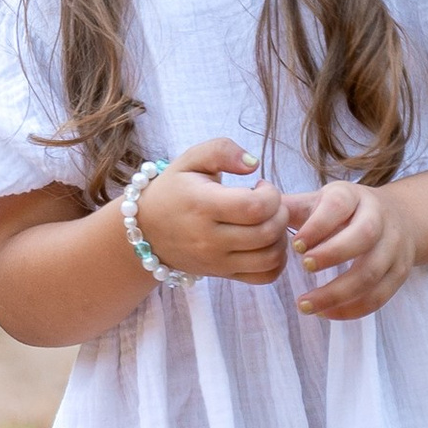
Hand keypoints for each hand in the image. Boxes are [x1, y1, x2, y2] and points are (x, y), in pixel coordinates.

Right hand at [136, 137, 291, 285]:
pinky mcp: (223, 275)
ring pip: (270, 257)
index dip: (270, 193)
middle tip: (267, 202)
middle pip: (267, 232)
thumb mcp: (190, 160)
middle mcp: (210, 239)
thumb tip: (253, 164)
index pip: (255, 207)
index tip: (260, 185)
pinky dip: (276, 261)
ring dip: (281, 237)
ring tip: (268, 221)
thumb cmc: (173, 190)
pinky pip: (264, 277)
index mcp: (202, 206)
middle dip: (280, 212)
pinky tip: (267, 242)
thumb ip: (222, 150)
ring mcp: (217, 261)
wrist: (146, 230)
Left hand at [288, 176, 421, 317]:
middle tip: (304, 268)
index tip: (295, 246)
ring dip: (337, 292)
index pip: (339, 204)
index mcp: (354, 196)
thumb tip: (254, 212)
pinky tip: (325, 313)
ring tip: (305, 304)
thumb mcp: (321, 202)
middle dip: (333, 254)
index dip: (318, 225)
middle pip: (363, 236)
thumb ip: (290, 207)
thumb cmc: (345, 212)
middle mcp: (379, 217)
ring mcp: (393, 247)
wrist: (399, 218)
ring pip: (371, 272)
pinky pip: (379, 296)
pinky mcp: (399, 273)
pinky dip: (351, 309)